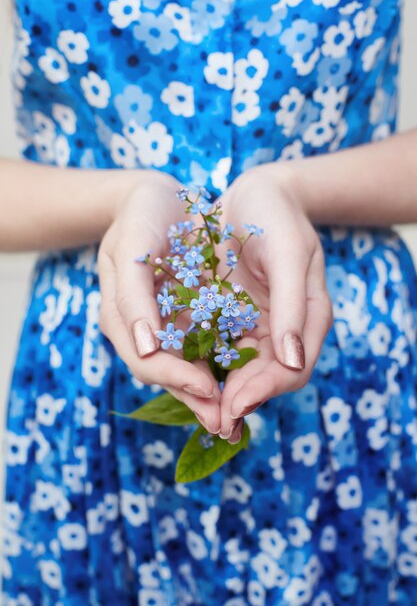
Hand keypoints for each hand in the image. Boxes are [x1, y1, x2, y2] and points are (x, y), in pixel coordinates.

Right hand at [98, 170, 220, 432]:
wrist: (157, 195)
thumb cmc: (141, 215)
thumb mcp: (132, 245)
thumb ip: (133, 295)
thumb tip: (145, 347)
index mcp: (122, 317)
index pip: (147, 361)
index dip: (177, 379)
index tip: (210, 389)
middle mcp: (143, 328)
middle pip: (170, 374)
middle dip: (198, 399)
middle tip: (231, 423)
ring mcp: (166, 324)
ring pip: (189, 368)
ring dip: (213, 393)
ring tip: (241, 415)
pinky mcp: (188, 315)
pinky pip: (205, 348)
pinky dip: (223, 366)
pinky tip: (246, 379)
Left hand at [216, 163, 332, 439]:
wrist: (251, 191)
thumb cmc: (278, 216)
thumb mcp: (289, 254)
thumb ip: (292, 307)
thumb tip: (292, 362)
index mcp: (306, 319)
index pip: (290, 370)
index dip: (264, 391)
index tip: (236, 404)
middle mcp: (280, 329)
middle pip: (261, 379)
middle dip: (236, 400)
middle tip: (211, 421)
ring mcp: (252, 323)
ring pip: (234, 370)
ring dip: (216, 392)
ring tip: (195, 410)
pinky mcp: (225, 315)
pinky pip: (211, 346)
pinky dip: (198, 363)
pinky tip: (179, 374)